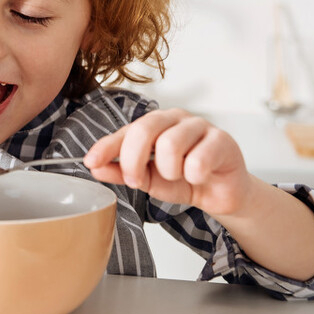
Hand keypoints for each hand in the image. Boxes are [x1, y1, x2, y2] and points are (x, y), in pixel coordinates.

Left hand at [83, 108, 252, 215]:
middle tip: (137, 181)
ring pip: (170, 144)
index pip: (126, 130)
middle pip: (144, 129)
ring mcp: (200, 126)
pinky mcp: (222, 140)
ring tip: (178, 176)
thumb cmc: (184, 180)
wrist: (220, 194)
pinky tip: (200, 176)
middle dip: (133, 160)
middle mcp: (175, 119)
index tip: (91, 162)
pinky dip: (194, 176)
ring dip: (169, 170)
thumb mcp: (147, 179)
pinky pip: (198, 160)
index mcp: (155, 124)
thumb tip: (94, 167)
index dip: (106, 146)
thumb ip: (121, 172)